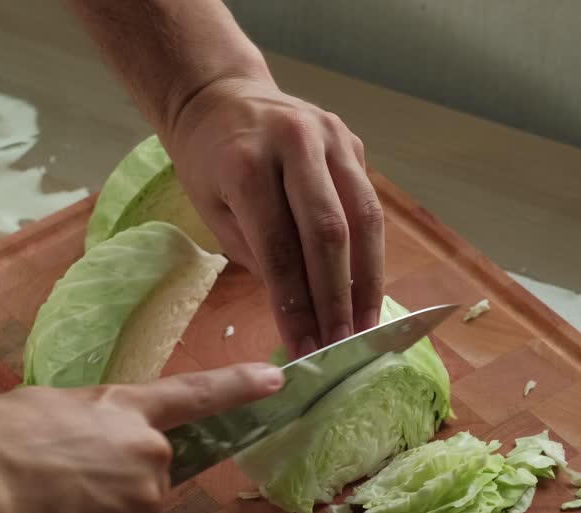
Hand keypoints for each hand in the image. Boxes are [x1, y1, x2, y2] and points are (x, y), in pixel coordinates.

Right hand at [0, 363, 281, 512]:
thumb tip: (74, 457)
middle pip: (147, 479)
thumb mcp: (42, 412)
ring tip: (37, 512)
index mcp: (126, 412)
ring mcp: (136, 510)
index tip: (276, 378)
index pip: (195, 396)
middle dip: (113, 485)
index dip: (237, 387)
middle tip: (56, 486)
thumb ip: (81, 432)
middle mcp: (146, 459)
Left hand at [165, 76, 385, 357]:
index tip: (304, 348)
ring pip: (364, 218)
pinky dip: (370, 251)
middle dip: (337, 298)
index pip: (279, 248)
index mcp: (247, 163)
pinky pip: (367, 204)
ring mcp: (331, 137)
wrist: (221, 96)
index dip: (296, 305)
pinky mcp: (352, 142)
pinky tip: (367, 289)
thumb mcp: (213, 212)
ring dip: (368, 280)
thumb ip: (258, 257)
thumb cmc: (209, 163)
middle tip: (342, 345)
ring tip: (366, 326)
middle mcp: (295, 143)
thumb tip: (301, 314)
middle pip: (329, 233)